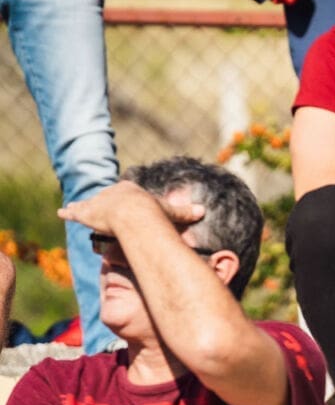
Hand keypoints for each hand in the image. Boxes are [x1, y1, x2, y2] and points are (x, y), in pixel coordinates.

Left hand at [57, 181, 204, 235]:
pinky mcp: (86, 213)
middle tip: (99, 207)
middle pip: (106, 197)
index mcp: (130, 189)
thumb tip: (203, 211)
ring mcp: (97, 201)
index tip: (124, 201)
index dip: (124, 198)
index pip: (125, 191)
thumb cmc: (153, 213)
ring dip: (82, 206)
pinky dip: (68, 213)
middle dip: (102, 202)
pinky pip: (75, 212)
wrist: (133, 215)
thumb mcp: (171, 212)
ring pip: (89, 203)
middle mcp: (111, 192)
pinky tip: (61, 213)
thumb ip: (184, 212)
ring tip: (73, 207)